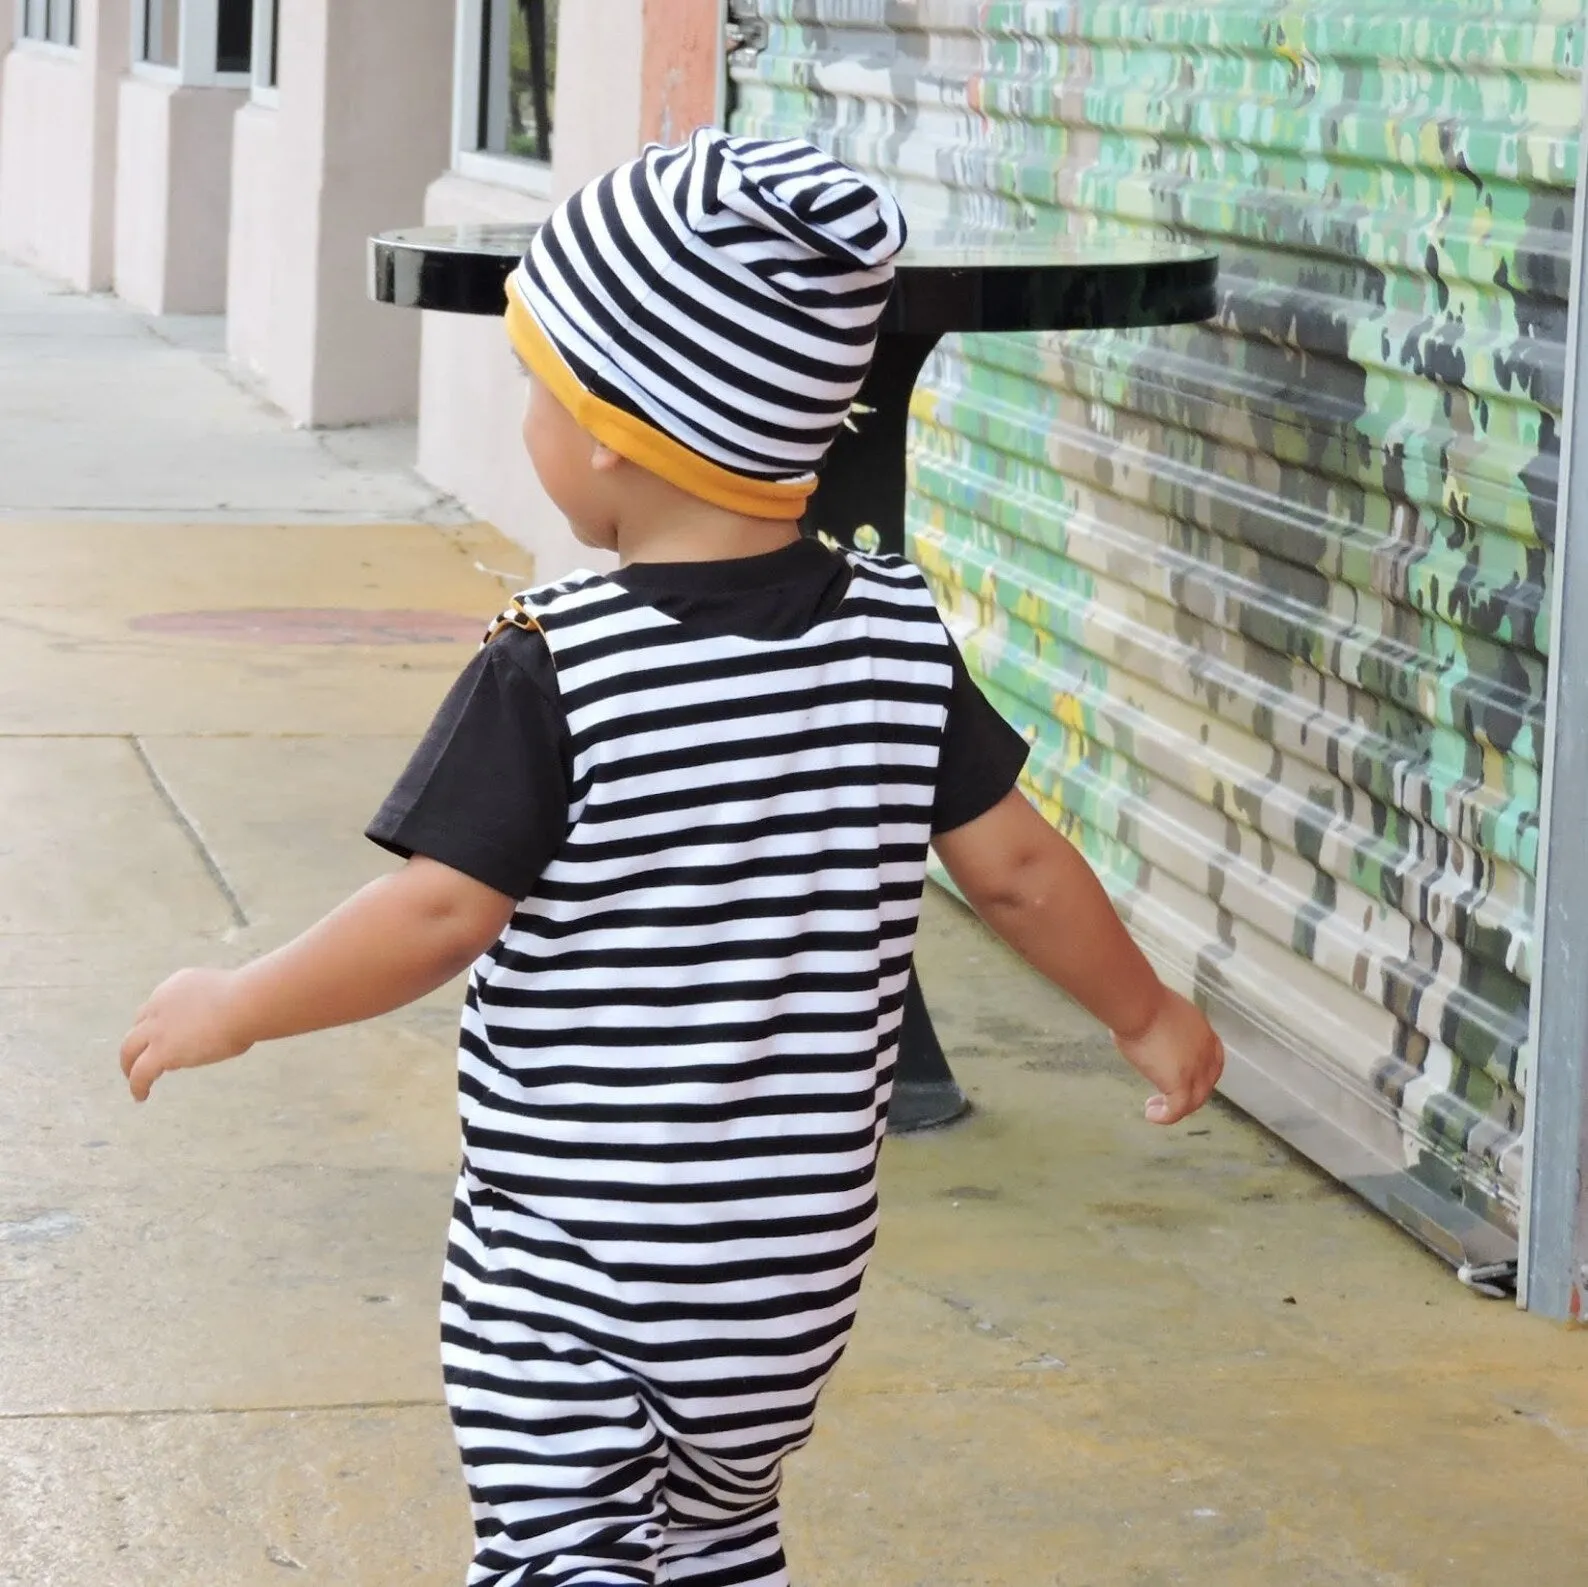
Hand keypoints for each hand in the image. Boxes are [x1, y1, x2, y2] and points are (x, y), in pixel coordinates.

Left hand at [120, 967, 252, 1102]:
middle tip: (140, 1059)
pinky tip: (141, 1096)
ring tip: (136, 1081)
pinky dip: (138, 1085)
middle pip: (138, 1026)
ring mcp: (158, 1027)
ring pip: (130, 1049)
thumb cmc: (251, 1000)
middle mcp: (161, 1003)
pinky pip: (140, 1073)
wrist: (245, 1004)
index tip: (166, 1038)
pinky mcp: (161, 1051)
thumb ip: (219, 1009)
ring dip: (130, 1065)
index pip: (158, 1006)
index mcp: (178, 985)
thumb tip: (231, 1025)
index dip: (159, 1024)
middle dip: (137, 1043)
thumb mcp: (230, 997)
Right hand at [1113, 987, 1224, 1124]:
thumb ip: (1163, 1027)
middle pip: (1207, 1082)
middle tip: (1168, 1096)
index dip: (1203, 1071)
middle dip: (1190, 1093)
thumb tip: (1146, 1031)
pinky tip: (1152, 1115)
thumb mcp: (1160, 1011)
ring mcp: (1195, 1069)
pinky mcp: (1179, 1084)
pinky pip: (1177, 1109)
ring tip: (1155, 1107)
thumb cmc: (1141, 1000)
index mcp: (1202, 1031)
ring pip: (1195, 1099)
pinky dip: (1165, 1116)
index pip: (1214, 1058)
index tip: (1186, 1076)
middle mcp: (1205, 1052)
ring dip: (1177, 1107)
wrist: (1139, 1004)